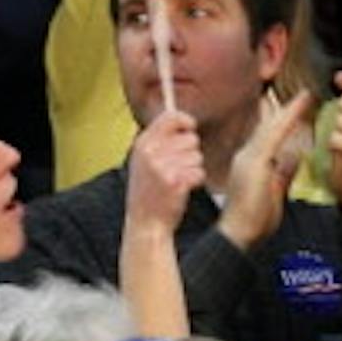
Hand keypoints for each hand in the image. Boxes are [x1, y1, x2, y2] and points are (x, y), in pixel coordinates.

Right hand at [125, 109, 203, 236]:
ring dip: (193, 168)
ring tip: (177, 181)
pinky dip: (196, 181)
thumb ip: (158, 140)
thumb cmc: (148, 191)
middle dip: (190, 152)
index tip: (191, 127)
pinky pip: (199, 172)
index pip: (170, 117)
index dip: (185, 120)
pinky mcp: (176, 182)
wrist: (146, 223)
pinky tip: (183, 190)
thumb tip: (181, 118)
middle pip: (190, 139)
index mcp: (143, 144)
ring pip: (197, 156)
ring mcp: (163, 167)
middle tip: (178, 168)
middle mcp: (151, 152)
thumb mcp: (143, 161)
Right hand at [219, 91, 314, 250]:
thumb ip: (283, 173)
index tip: (290, 104)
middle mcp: (247, 154)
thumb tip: (295, 158)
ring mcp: (249, 157)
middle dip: (283, 108)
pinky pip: (273, 136)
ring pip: (271, 127)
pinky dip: (287, 120)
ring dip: (289, 111)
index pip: (267, 134)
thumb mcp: (274, 192)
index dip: (278, 117)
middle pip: (268, 125)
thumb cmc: (253, 218)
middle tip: (302, 94)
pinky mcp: (254, 162)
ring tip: (305, 97)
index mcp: (252, 161)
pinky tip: (298, 110)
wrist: (237, 233)